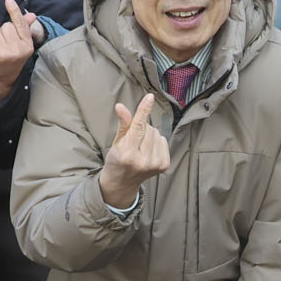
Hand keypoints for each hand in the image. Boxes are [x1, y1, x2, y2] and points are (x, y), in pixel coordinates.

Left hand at [0, 0, 41, 107]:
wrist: (2, 81)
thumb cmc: (12, 59)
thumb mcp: (21, 46)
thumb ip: (24, 29)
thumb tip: (31, 15)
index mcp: (26, 45)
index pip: (20, 24)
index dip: (14, 11)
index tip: (8, 0)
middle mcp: (16, 49)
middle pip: (5, 26)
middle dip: (2, 32)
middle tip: (4, 45)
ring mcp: (3, 54)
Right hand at [99, 93, 170, 209]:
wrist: (122, 182)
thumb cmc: (117, 159)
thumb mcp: (116, 142)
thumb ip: (123, 124)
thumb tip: (120, 106)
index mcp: (127, 153)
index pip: (137, 127)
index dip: (143, 110)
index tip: (149, 97)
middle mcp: (143, 160)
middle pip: (149, 128)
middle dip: (141, 129)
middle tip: (133, 141)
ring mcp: (155, 165)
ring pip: (157, 133)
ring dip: (149, 135)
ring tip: (140, 147)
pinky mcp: (164, 166)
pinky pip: (163, 140)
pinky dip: (156, 142)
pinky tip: (148, 151)